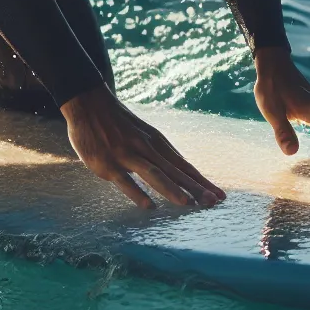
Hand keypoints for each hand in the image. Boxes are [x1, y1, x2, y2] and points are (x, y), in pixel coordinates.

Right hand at [61, 85, 225, 208]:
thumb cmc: (119, 122)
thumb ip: (159, 153)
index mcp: (156, 142)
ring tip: (187, 204)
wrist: (90, 104)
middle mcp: (146, 148)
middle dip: (195, 187)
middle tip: (214, 203)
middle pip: (175, 171)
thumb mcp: (144, 134)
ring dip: (171, 189)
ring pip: (154, 173)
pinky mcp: (109, 163)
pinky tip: (149, 206)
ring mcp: (127, 155)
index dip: (202, 181)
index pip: (184, 165)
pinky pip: (125, 181)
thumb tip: (180, 172)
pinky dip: (137, 193)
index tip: (220, 196)